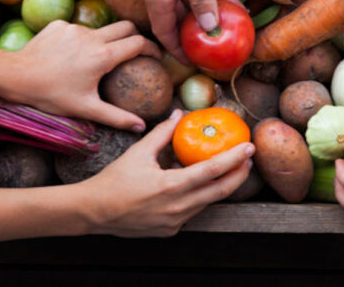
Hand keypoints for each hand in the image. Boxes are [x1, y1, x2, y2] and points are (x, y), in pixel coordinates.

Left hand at [1, 20, 160, 131]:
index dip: (153, 49)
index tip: (157, 57)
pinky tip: (72, 56)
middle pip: (126, 27)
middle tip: (137, 51)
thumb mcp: (86, 109)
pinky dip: (83, 40)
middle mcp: (93, 37)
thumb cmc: (50, 95)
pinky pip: (79, 29)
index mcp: (103, 56)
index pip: (139, 43)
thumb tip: (141, 127)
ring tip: (100, 58)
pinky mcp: (60, 24)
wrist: (14, 77)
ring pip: (102, 29)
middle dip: (136, 36)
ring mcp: (75, 28)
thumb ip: (117, 117)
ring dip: (107, 40)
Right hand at [76, 110, 253, 236]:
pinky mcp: (171, 230)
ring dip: (220, 185)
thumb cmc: (115, 180)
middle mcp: (178, 207)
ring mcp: (175, 222)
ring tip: (228, 169)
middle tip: (248, 159)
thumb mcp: (138, 153)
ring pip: (207, 202)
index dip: (234, 158)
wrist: (94, 212)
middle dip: (239, 174)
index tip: (249, 147)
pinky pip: (192, 211)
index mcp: (171, 186)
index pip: (213, 170)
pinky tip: (197, 184)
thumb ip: (162, 133)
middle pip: (221, 191)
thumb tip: (179, 114)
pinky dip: (199, 196)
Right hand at [134, 0, 240, 61]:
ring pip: (198, 3)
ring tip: (235, 33)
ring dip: (215, 16)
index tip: (194, 63)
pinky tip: (240, 6)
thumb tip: (210, 30)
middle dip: (199, 36)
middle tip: (219, 51)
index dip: (177, 50)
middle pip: (182, 20)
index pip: (165, 32)